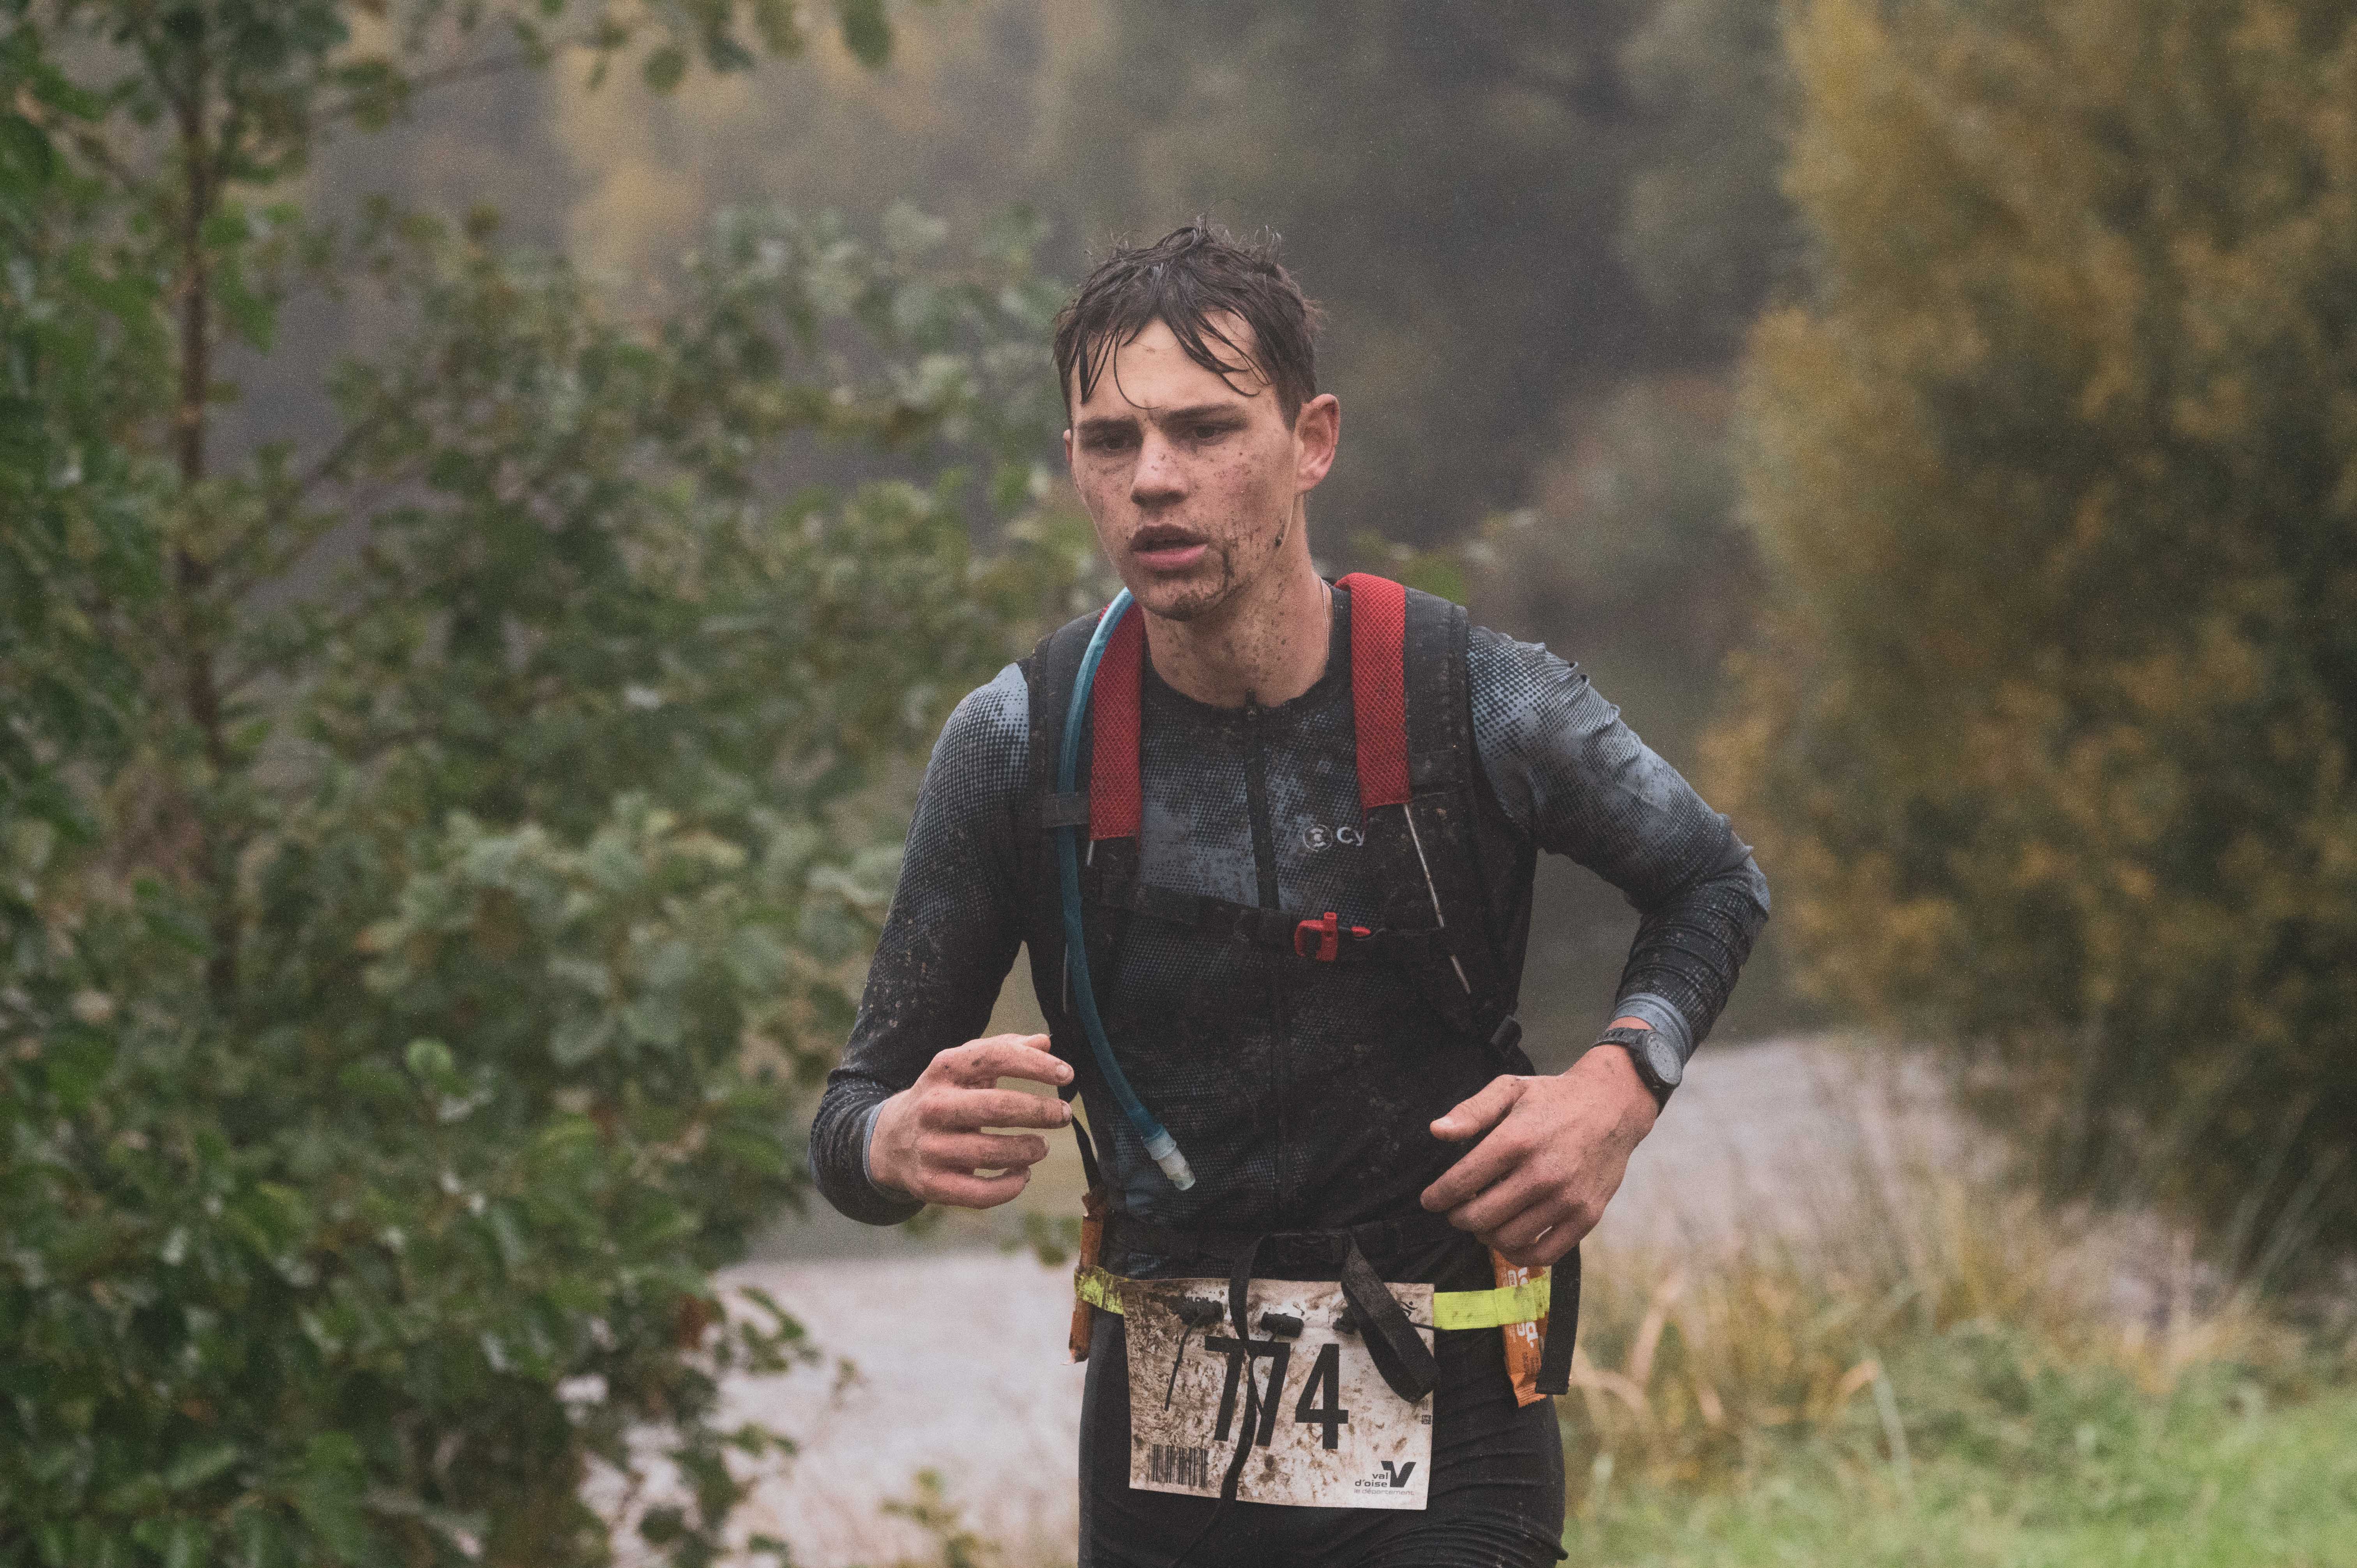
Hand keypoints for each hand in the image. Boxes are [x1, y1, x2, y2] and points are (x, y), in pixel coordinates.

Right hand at [869, 1033, 1073, 1207]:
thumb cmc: (944, 1098)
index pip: (994, 1057)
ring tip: (1042, 1147)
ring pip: (990, 1152)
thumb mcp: (965, 1068)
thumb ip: (1004, 1049)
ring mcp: (929, 1147)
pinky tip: (1021, 1175)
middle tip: (1063, 1115)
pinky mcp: (930, 1184)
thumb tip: (1045, 1041)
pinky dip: (1009, 1187)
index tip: (1066, 1075)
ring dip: (1028, 1151)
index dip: (1035, 1065)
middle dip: (1039, 1111)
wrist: (890, 1140)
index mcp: (944, 1070)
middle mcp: (933, 1106)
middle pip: (997, 1108)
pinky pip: (978, 1192)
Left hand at [1418, 1030, 1660, 1266]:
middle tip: (1457, 1210)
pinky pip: (1544, 1254)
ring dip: (1486, 1235)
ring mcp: (1567, 1198)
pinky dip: (1519, 1253)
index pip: (1462, 1182)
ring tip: (1483, 1221)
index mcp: (1517, 1139)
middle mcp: (1543, 1173)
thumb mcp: (1510, 1089)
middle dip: (1458, 1217)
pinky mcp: (1587, 1216)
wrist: (1612, 1105)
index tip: (1430, 1200)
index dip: (1438, 1196)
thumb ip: (1471, 1111)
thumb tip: (1436, 1132)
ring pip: (1508, 1239)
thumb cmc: (1554, 1098)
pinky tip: (1509, 1238)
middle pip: (1481, 1217)